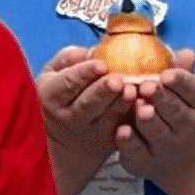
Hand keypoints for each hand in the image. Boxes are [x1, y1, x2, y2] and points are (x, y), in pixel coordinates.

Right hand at [37, 46, 134, 172]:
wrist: (64, 138)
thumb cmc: (62, 95)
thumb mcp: (53, 75)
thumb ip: (68, 59)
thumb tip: (89, 52)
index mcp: (51, 96)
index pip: (68, 83)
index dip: (85, 73)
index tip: (102, 64)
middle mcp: (68, 117)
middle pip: (87, 104)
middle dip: (103, 91)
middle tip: (117, 81)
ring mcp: (89, 133)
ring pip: (107, 118)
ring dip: (120, 104)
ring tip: (132, 91)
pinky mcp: (108, 142)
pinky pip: (122, 129)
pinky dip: (132, 117)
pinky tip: (143, 106)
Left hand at [116, 50, 194, 182]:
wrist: (185, 159)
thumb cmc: (181, 113)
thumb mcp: (188, 93)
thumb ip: (183, 74)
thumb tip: (187, 53)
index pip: (194, 90)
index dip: (180, 82)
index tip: (167, 75)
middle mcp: (188, 127)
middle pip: (175, 111)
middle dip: (161, 99)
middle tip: (147, 87)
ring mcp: (168, 147)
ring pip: (157, 131)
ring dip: (147, 120)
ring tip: (139, 108)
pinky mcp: (146, 161)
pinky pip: (137, 151)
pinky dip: (130, 142)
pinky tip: (122, 130)